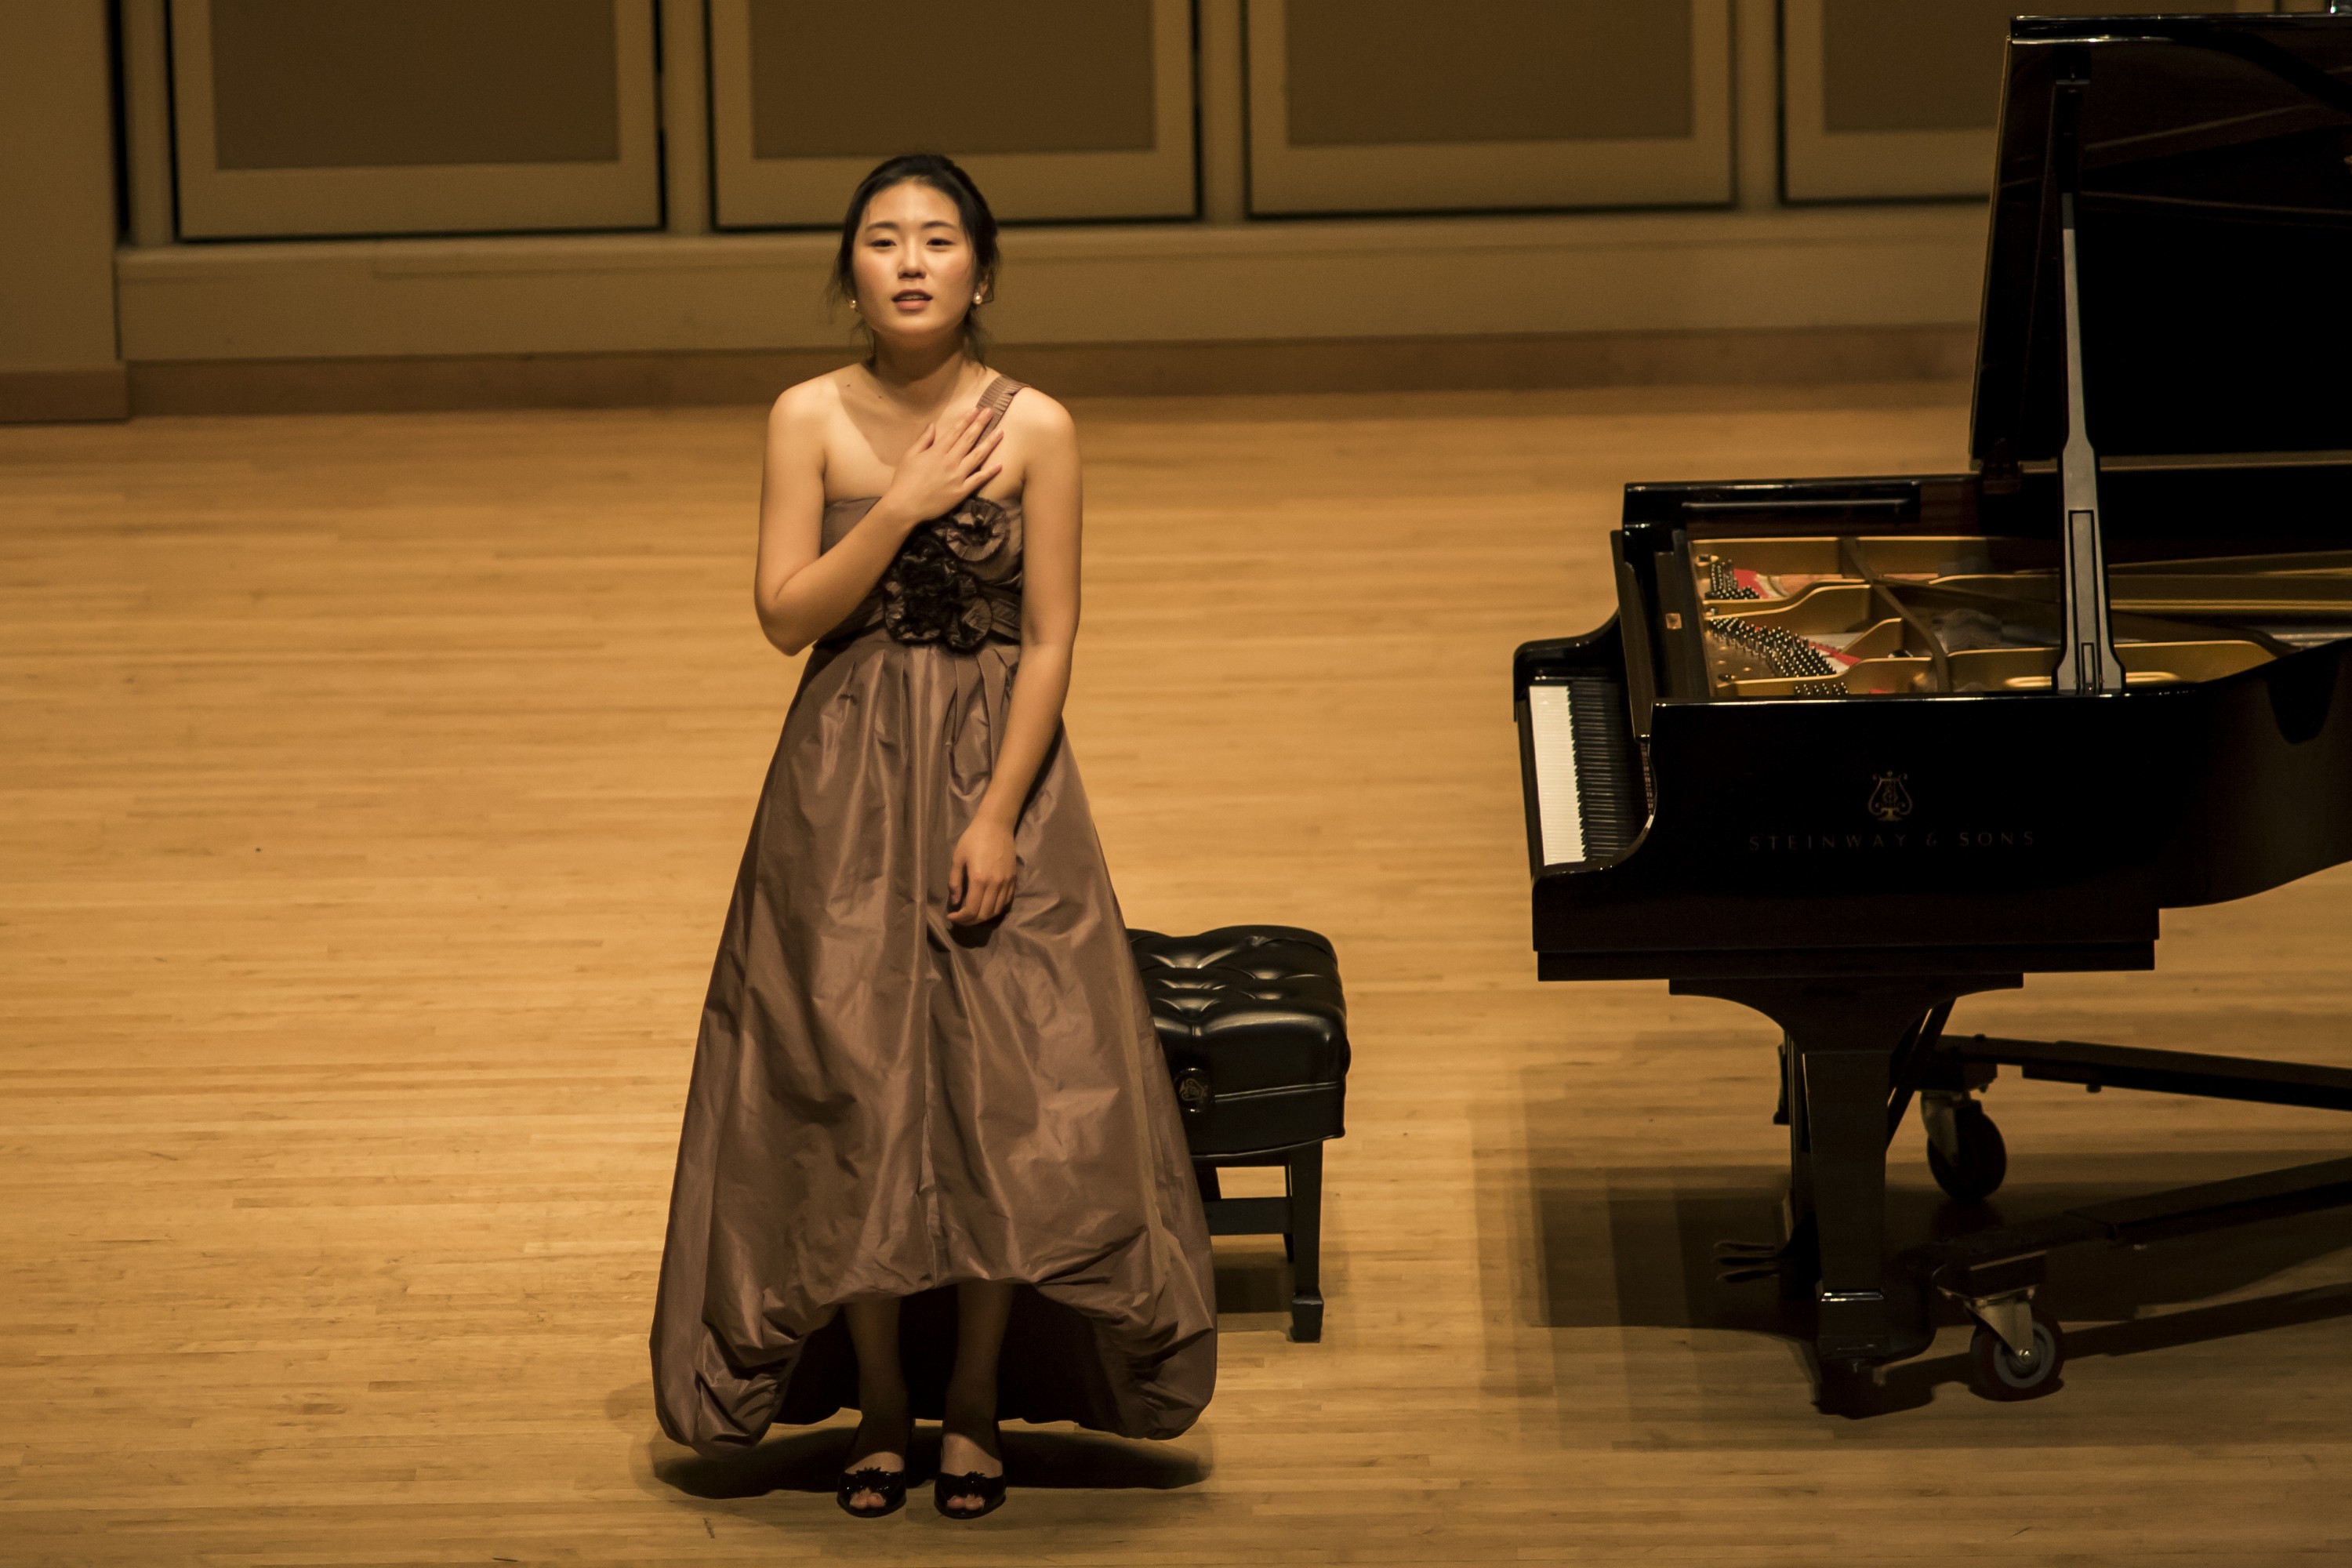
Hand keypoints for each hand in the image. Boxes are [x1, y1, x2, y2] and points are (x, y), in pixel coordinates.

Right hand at [879, 407, 1004, 527]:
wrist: (905, 506)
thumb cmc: (904, 480)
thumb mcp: (910, 456)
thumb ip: (923, 440)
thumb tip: (933, 425)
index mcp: (937, 452)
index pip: (955, 432)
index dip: (966, 420)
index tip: (976, 410)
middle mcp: (949, 462)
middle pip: (968, 440)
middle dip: (980, 424)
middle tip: (991, 411)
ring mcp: (957, 477)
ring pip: (977, 456)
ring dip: (989, 443)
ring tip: (1000, 432)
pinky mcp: (961, 491)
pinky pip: (978, 480)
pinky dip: (990, 472)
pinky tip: (1000, 465)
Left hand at [946, 817, 1015, 924]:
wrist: (996, 825)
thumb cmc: (973, 839)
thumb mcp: (958, 858)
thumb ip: (955, 882)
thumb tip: (955, 902)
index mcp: (979, 880)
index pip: (971, 910)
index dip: (960, 918)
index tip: (951, 916)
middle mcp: (995, 885)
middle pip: (985, 914)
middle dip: (970, 921)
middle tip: (960, 918)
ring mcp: (1006, 883)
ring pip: (996, 911)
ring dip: (983, 917)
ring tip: (972, 914)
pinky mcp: (1013, 880)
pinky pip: (1005, 902)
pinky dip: (995, 909)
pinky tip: (986, 905)